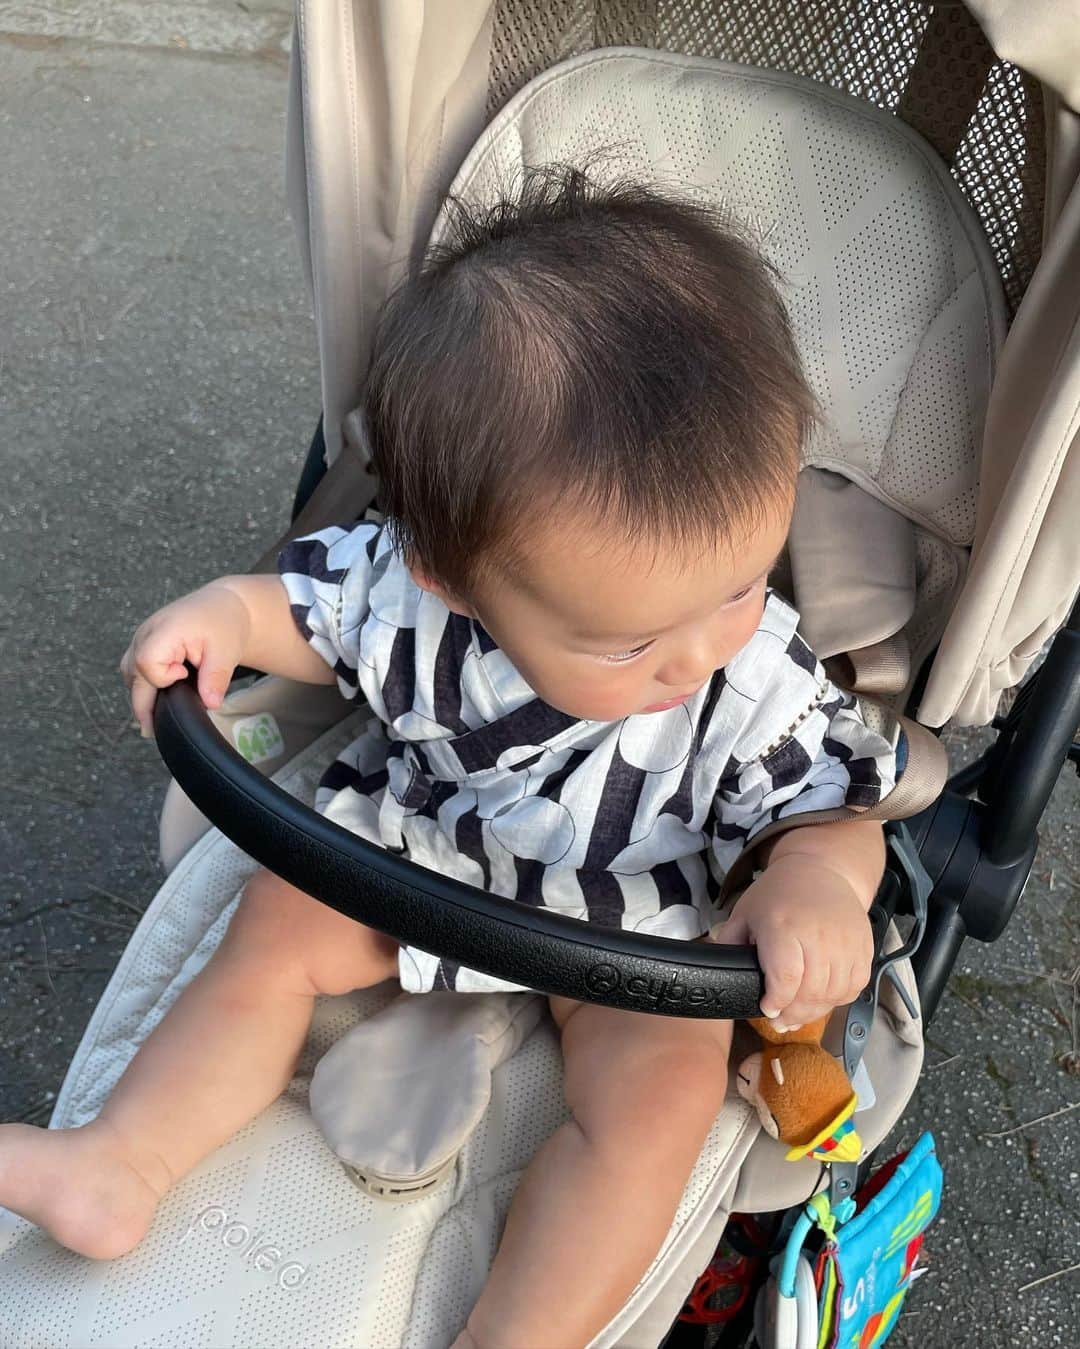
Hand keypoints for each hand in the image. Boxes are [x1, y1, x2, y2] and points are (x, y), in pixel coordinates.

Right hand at [120, 583, 249, 735]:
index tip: (184, 676)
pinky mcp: (143, 644)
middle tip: (151, 731)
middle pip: (131, 673)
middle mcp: (146, 633)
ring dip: (140, 694)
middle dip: (142, 704)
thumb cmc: (223, 623)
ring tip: (154, 718)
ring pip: (129, 673)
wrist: (222, 605)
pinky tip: (156, 700)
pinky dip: (143, 685)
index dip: (163, 678)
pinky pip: (134, 669)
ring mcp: (141, 637)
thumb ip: (215, 678)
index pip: (147, 663)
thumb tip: (210, 704)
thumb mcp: (226, 651)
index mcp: (165, 630)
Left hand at [711, 854, 873, 1028]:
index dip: (776, 1001)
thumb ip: (730, 944)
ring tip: (798, 1015)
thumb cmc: (778, 893)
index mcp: (784, 926)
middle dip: (793, 1013)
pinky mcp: (864, 948)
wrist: (822, 869)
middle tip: (779, 1020)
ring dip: (815, 1011)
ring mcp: (846, 942)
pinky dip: (838, 999)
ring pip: (834, 993)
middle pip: (811, 991)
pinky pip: (854, 986)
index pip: (786, 978)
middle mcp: (819, 935)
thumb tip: (718, 972)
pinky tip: (821, 1000)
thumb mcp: (745, 912)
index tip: (767, 1009)